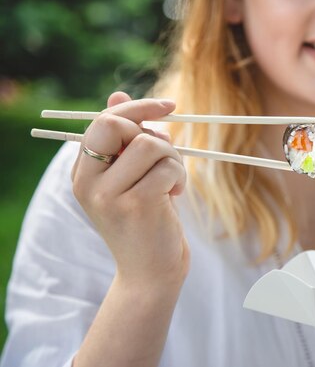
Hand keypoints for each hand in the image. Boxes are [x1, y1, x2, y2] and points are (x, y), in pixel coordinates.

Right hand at [71, 92, 188, 290]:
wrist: (150, 273)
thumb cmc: (147, 220)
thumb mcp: (133, 177)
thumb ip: (127, 139)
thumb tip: (117, 93)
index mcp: (84, 172)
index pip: (102, 120)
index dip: (137, 108)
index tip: (169, 107)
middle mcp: (87, 182)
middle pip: (114, 122)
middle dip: (152, 131)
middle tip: (168, 155)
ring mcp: (108, 195)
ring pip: (148, 143)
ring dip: (172, 157)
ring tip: (172, 181)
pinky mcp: (135, 205)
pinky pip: (166, 167)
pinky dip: (179, 176)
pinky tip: (174, 196)